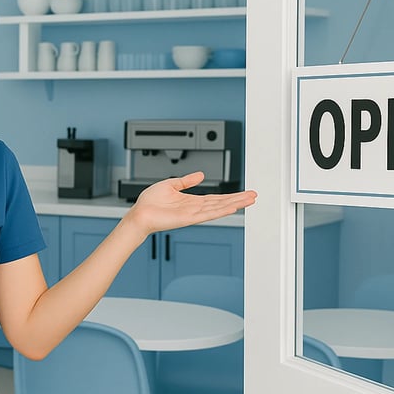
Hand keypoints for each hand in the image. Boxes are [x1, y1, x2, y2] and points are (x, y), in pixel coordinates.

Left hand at [126, 172, 256, 235]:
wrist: (140, 213)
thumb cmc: (150, 202)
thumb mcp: (171, 184)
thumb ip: (187, 180)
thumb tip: (200, 175)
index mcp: (191, 201)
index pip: (216, 198)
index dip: (230, 195)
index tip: (243, 193)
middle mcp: (195, 208)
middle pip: (221, 203)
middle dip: (238, 199)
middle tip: (254, 196)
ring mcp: (193, 214)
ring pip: (218, 208)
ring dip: (235, 204)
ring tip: (250, 200)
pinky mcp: (188, 218)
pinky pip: (207, 214)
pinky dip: (220, 210)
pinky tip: (232, 207)